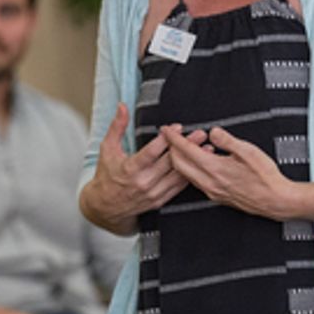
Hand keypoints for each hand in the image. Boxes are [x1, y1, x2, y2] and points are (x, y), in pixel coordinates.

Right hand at [80, 104, 206, 232]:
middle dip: (186, 146)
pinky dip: (190, 175)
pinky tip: (200, 165)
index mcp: (130, 169)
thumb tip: (122, 106)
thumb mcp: (108, 149)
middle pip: (169, 162)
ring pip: (177, 175)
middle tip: (200, 133)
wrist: (106, 207)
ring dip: (193, 161)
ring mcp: (153, 193)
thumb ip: (117, 126)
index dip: (165, 139)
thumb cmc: (107, 175)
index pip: (151, 152)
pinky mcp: (160, 200)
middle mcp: (143, 182)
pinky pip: (178, 187)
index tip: (176, 128)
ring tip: (207, 148)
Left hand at [162, 125, 296, 219]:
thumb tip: (213, 132)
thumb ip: (227, 140)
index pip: (185, 151)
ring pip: (186, 174)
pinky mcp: (217, 196)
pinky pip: (196, 181)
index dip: (173, 138)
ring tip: (185, 147)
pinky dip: (192, 169)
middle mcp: (209, 182)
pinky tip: (200, 162)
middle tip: (172, 137)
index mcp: (215, 168)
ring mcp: (211, 191)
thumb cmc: (265, 177)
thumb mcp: (248, 151)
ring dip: (181, 160)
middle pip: (178, 165)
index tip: (166, 130)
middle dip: (172, 149)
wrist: (275, 200)